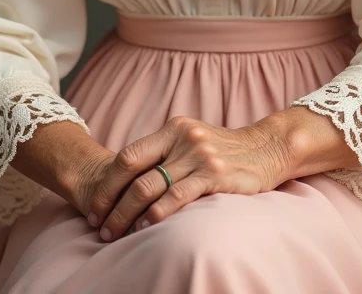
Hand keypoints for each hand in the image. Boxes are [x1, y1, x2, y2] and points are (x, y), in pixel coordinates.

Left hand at [85, 115, 291, 241]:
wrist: (265, 148)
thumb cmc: (223, 150)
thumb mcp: (191, 140)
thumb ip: (165, 152)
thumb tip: (129, 178)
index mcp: (172, 128)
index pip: (128, 155)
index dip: (108, 184)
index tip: (96, 207)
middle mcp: (182, 139)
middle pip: (134, 174)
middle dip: (111, 203)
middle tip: (100, 227)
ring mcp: (198, 156)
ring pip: (150, 188)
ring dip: (127, 215)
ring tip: (117, 233)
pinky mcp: (214, 175)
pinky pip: (176, 197)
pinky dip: (156, 215)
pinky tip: (146, 227)